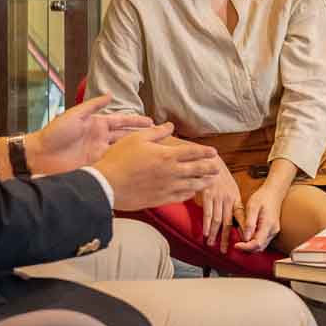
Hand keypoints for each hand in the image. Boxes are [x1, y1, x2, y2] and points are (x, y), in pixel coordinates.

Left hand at [27, 94, 153, 172]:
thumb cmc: (54, 133)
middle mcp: (101, 139)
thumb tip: (109, 95)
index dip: (137, 122)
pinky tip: (138, 167)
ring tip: (155, 153)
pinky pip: (114, 165)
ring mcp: (99, 153)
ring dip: (138, 152)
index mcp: (97, 125)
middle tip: (161, 139)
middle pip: (127, 137)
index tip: (152, 122)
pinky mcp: (96, 166)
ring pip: (124, 152)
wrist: (40, 155)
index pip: (122, 122)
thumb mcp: (74, 114)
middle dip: (143, 138)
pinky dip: (125, 165)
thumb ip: (92, 106)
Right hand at [92, 123, 222, 210]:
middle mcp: (171, 172)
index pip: (192, 153)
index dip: (205, 152)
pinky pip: (181, 197)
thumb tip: (169, 125)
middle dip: (209, 168)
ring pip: (192, 186)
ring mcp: (167, 188)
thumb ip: (156, 132)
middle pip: (197, 170)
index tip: (213, 152)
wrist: (107, 185)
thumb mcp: (136, 138)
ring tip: (210, 181)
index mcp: (166, 155)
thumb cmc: (119, 159)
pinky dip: (189, 194)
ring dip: (203, 183)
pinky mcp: (161, 199)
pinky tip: (192, 193)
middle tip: (218, 168)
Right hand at [196, 164, 241, 248]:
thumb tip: (229, 215)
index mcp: (235, 198)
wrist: (210, 159)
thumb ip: (230, 201)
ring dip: (214, 234)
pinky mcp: (207, 194)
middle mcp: (228, 199)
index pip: (240, 217)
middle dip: (226, 238)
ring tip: (211, 244)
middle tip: (224, 250)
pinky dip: (206, 224)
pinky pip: (207, 212)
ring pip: (217, 220)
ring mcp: (218, 197)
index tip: (241, 242)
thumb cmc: (218, 174)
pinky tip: (205, 232)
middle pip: (229, 223)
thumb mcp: (229, 187)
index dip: (241, 230)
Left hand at [233, 180, 286, 251]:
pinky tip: (246, 231)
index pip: (257, 243)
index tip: (235, 245)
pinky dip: (252, 241)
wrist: (274, 192)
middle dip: (246, 247)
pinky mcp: (271, 231)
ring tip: (241, 231)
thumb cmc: (262, 197)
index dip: (245, 247)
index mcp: (268, 225)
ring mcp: (273, 232)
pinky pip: (261, 241)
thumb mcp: (252, 206)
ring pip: (260, 246)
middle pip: (258, 248)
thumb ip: (249, 223)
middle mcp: (272, 231)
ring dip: (249, 244)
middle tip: (236, 238)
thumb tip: (245, 238)